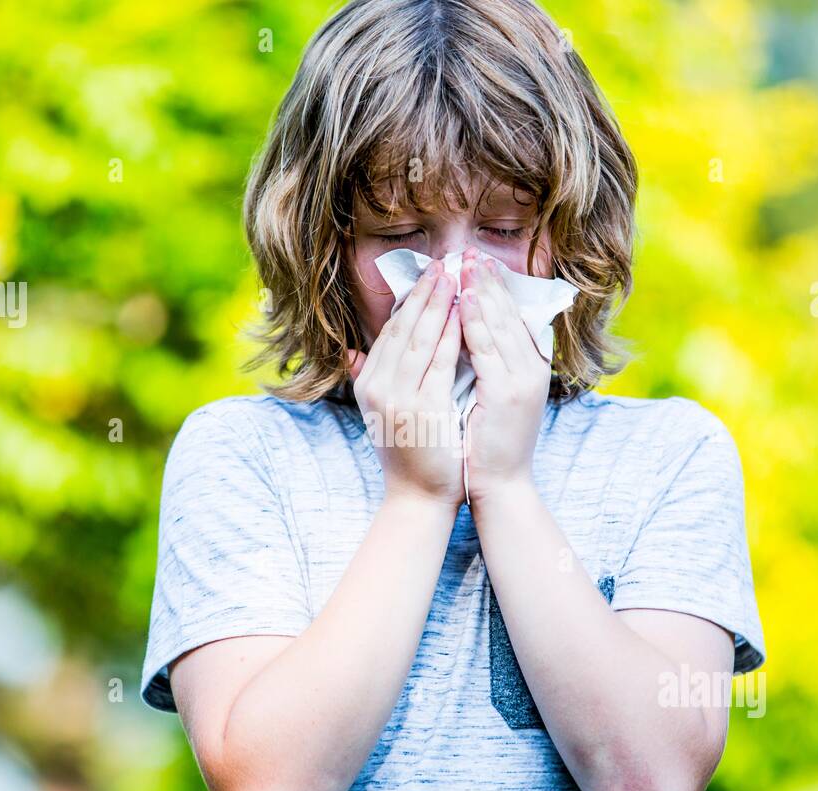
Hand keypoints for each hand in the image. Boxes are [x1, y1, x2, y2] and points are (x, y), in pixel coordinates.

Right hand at [346, 259, 465, 510]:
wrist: (417, 498)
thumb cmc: (408, 456)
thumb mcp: (379, 415)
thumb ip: (367, 380)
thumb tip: (352, 352)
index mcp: (368, 385)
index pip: (391, 333)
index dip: (410, 301)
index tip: (428, 276)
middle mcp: (378, 388)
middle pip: (405, 329)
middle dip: (426, 293)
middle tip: (445, 265)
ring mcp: (398, 398)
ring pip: (422, 339)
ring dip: (440, 305)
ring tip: (456, 278)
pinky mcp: (423, 409)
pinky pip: (441, 362)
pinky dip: (452, 335)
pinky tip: (465, 314)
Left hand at [457, 249, 549, 505]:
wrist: (501, 486)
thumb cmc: (488, 444)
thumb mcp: (490, 397)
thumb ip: (484, 365)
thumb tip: (469, 334)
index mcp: (530, 368)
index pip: (515, 317)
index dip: (497, 289)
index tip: (479, 263)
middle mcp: (532, 369)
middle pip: (510, 314)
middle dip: (488, 282)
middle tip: (470, 252)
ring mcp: (523, 380)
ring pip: (500, 325)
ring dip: (481, 293)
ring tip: (465, 265)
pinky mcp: (508, 393)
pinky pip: (487, 349)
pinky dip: (475, 323)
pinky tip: (461, 302)